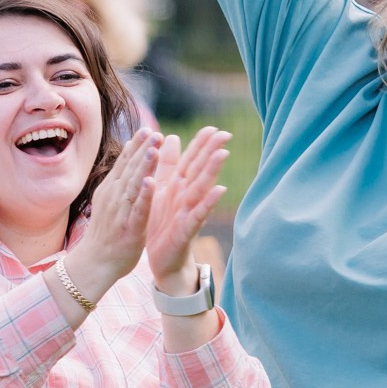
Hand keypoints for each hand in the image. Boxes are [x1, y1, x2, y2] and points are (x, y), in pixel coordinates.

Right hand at [62, 130, 158, 305]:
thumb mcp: (111, 199)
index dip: (136, 145)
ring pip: (133, 185)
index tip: (147, 129)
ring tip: (153, 148)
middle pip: (129, 169)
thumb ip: (121, 175)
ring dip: (143, 166)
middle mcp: (114, 197)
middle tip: (153, 132)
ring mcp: (121, 212)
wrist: (95, 263)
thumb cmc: (106, 232)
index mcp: (111, 189)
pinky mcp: (130, 228)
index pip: (125, 162)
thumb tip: (129, 147)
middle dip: (142, 150)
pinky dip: (144, 195)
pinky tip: (150, 182)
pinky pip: (138, 209)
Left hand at [144, 128, 231, 293]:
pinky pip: (197, 215)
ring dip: (212, 172)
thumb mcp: (163, 190)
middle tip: (225, 134)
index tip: (213, 128)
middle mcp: (187, 197)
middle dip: (211, 152)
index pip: (191, 161)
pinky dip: (208, 203)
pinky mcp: (185, 231)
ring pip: (201, 189)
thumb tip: (174, 136)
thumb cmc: (163, 223)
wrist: (161, 259)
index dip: (201, 145)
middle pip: (200, 171)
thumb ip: (169, 165)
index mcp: (179, 187)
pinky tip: (219, 191)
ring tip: (223, 154)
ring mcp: (188, 213)